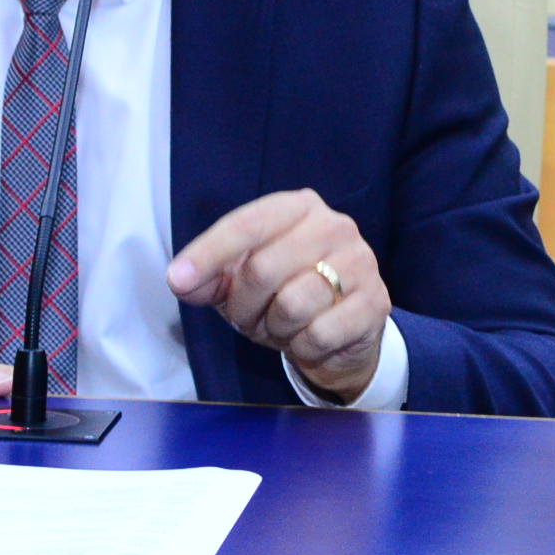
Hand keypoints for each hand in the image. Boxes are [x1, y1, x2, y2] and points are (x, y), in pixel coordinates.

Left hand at [170, 189, 386, 402]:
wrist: (340, 334)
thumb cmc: (283, 296)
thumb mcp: (239, 282)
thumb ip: (207, 277)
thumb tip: (181, 279)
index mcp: (298, 207)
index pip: (248, 224)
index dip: (209, 253)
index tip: (178, 279)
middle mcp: (335, 225)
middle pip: (263, 268)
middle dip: (245, 306)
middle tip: (252, 317)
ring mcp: (361, 262)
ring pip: (292, 304)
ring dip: (276, 328)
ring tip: (284, 326)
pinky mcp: (375, 302)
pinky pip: (319, 333)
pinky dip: (303, 346)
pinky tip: (312, 338)